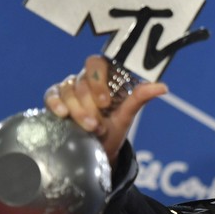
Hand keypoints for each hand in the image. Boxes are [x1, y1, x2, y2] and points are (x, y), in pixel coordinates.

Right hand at [43, 55, 167, 164]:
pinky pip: (51, 95)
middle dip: (90, 105)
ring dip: (78, 111)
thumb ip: (140, 97)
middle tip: (98, 124)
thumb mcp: (127, 115)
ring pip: (67, 91)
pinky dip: (55, 103)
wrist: (99, 149)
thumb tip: (163, 87)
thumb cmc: (114, 128)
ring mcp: (69, 88)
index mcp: (104, 77)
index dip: (98, 82)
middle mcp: (85, 80)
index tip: (105, 103)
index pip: (96, 64)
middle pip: (81, 81)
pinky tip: (62, 113)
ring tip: (90, 128)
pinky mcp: (56, 99)